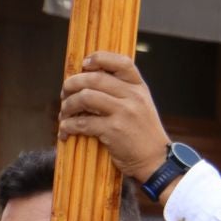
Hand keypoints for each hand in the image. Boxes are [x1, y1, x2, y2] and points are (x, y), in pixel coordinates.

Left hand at [57, 52, 172, 185]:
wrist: (156, 162)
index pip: (121, 62)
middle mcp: (133, 97)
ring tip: (64, 113)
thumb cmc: (144, 134)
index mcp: (139, 88)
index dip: (99, 58)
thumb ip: (123, 92)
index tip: (84, 64)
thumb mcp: (142, 106)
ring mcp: (124, 113)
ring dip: (68, 105)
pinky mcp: (114, 131)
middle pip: (94, 78)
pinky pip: (83, 123)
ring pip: (85, 97)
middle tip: (64, 93)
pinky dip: (68, 126)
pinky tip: (65, 130)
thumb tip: (89, 79)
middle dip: (72, 84)